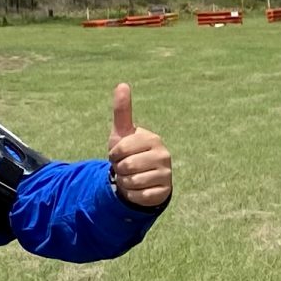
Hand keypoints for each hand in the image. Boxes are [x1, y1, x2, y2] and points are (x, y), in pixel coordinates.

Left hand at [107, 84, 172, 208]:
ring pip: (132, 182)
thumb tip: (122, 84)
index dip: (113, 154)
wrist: (142, 177)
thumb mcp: (123, 132)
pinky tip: (137, 189)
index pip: (121, 149)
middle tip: (126, 167)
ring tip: (131, 177)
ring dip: (125, 182)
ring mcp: (166, 174)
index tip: (118, 154)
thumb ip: (122, 110)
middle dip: (119, 170)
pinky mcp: (164, 191)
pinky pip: (139, 196)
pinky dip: (132, 194)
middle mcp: (164, 155)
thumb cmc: (130, 152)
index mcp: (153, 139)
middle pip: (126, 166)